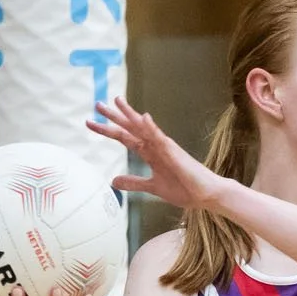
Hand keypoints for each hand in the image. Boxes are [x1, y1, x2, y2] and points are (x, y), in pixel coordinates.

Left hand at [87, 96, 224, 211]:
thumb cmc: (184, 189)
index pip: (125, 138)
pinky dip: (151, 128)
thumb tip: (113, 181)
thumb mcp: (152, 187)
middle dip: (113, 116)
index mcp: (150, 153)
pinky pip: (160, 138)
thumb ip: (134, 182)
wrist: (205, 195)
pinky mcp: (174, 153)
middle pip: (130, 127)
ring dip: (130, 114)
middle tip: (97, 104)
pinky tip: (144, 117)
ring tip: (116, 101)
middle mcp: (155, 146)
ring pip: (143, 127)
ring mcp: (164, 147)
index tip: (91, 123)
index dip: (107, 130)